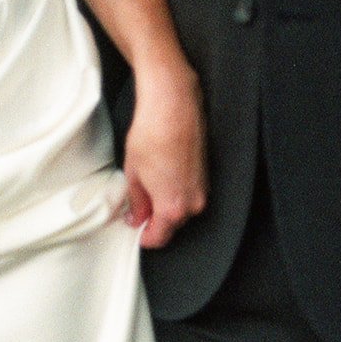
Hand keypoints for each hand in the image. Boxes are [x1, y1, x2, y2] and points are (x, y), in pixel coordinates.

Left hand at [122, 57, 207, 249]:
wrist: (173, 104)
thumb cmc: (152, 134)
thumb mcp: (133, 174)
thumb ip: (137, 203)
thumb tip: (136, 216)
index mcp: (173, 208)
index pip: (159, 238)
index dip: (144, 236)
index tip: (135, 229)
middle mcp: (193, 202)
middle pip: (172, 225)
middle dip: (155, 220)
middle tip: (137, 207)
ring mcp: (202, 188)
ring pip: (181, 209)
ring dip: (166, 205)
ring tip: (149, 186)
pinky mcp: (206, 173)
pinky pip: (189, 193)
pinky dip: (176, 191)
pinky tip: (162, 175)